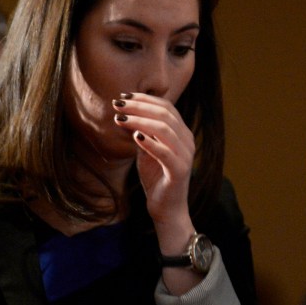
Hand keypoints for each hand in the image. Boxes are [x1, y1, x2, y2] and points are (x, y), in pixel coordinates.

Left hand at [112, 92, 195, 224]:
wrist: (167, 208)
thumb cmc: (156, 178)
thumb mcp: (145, 151)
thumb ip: (140, 133)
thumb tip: (123, 115)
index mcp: (182, 133)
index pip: (167, 107)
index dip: (145, 99)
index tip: (123, 96)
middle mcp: (187, 141)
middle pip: (165, 114)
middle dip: (139, 106)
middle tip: (117, 104)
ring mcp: (185, 155)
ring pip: (165, 129)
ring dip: (140, 121)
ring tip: (120, 119)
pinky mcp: (179, 170)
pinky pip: (165, 152)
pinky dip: (150, 142)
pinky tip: (134, 137)